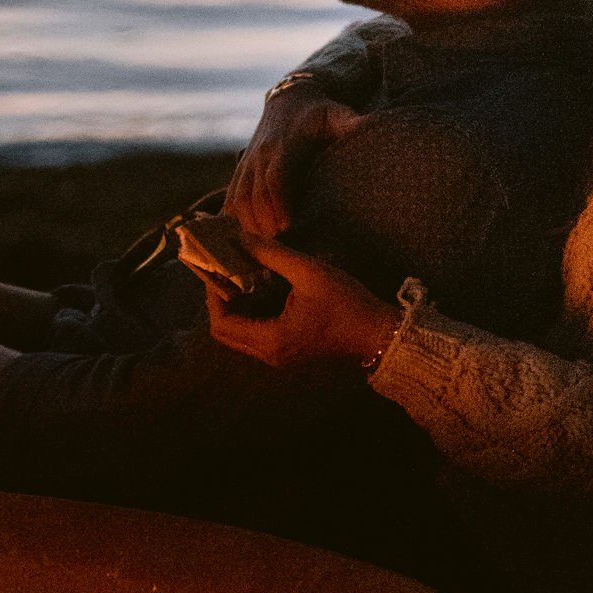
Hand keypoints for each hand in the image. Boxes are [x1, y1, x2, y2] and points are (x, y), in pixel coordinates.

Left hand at [200, 235, 397, 370]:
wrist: (379, 331)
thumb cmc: (347, 303)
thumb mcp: (309, 272)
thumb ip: (272, 254)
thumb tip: (240, 238)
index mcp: (271, 340)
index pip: (222, 323)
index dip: (213, 295)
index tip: (214, 268)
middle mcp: (269, 353)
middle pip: (224, 332)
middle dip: (218, 301)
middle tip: (221, 271)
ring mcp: (278, 354)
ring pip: (238, 333)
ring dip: (232, 306)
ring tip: (235, 274)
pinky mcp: (286, 348)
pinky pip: (253, 332)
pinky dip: (247, 311)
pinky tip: (255, 286)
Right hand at [227, 94, 364, 244]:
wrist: (287, 99)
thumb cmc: (318, 112)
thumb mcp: (336, 113)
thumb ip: (350, 122)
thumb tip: (370, 125)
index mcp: (285, 144)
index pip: (276, 177)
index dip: (279, 202)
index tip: (288, 225)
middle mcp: (262, 153)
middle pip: (255, 193)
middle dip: (264, 221)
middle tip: (279, 245)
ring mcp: (248, 162)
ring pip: (239, 197)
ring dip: (249, 223)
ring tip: (264, 246)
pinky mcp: (241, 168)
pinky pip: (231, 196)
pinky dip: (235, 217)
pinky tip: (245, 237)